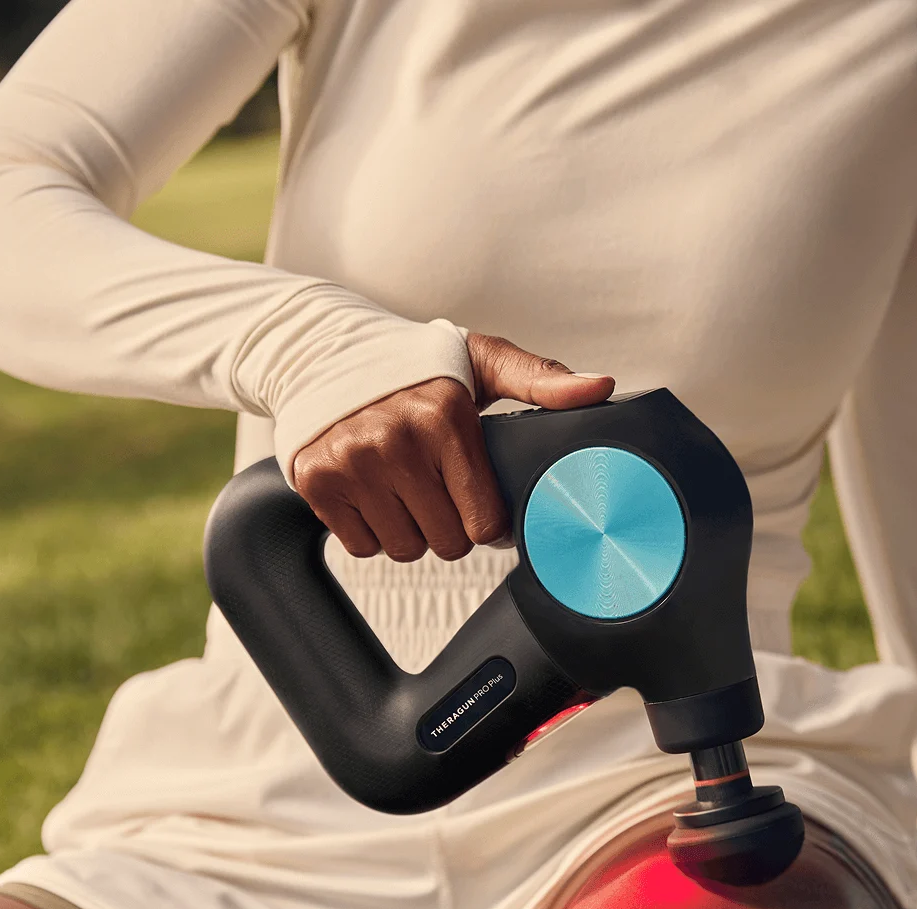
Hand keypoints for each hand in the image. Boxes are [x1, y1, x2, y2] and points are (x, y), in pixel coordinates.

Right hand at [292, 333, 613, 561]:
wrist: (318, 350)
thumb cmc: (409, 365)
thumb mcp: (479, 361)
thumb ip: (539, 378)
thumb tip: (599, 388)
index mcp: (444, 415)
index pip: (485, 523)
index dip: (487, 518)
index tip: (475, 495)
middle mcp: (394, 440)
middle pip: (447, 543)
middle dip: (449, 523)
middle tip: (436, 486)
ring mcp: (351, 463)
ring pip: (405, 550)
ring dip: (410, 530)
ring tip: (403, 486)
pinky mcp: (317, 482)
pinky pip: (362, 548)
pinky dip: (370, 530)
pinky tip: (371, 491)